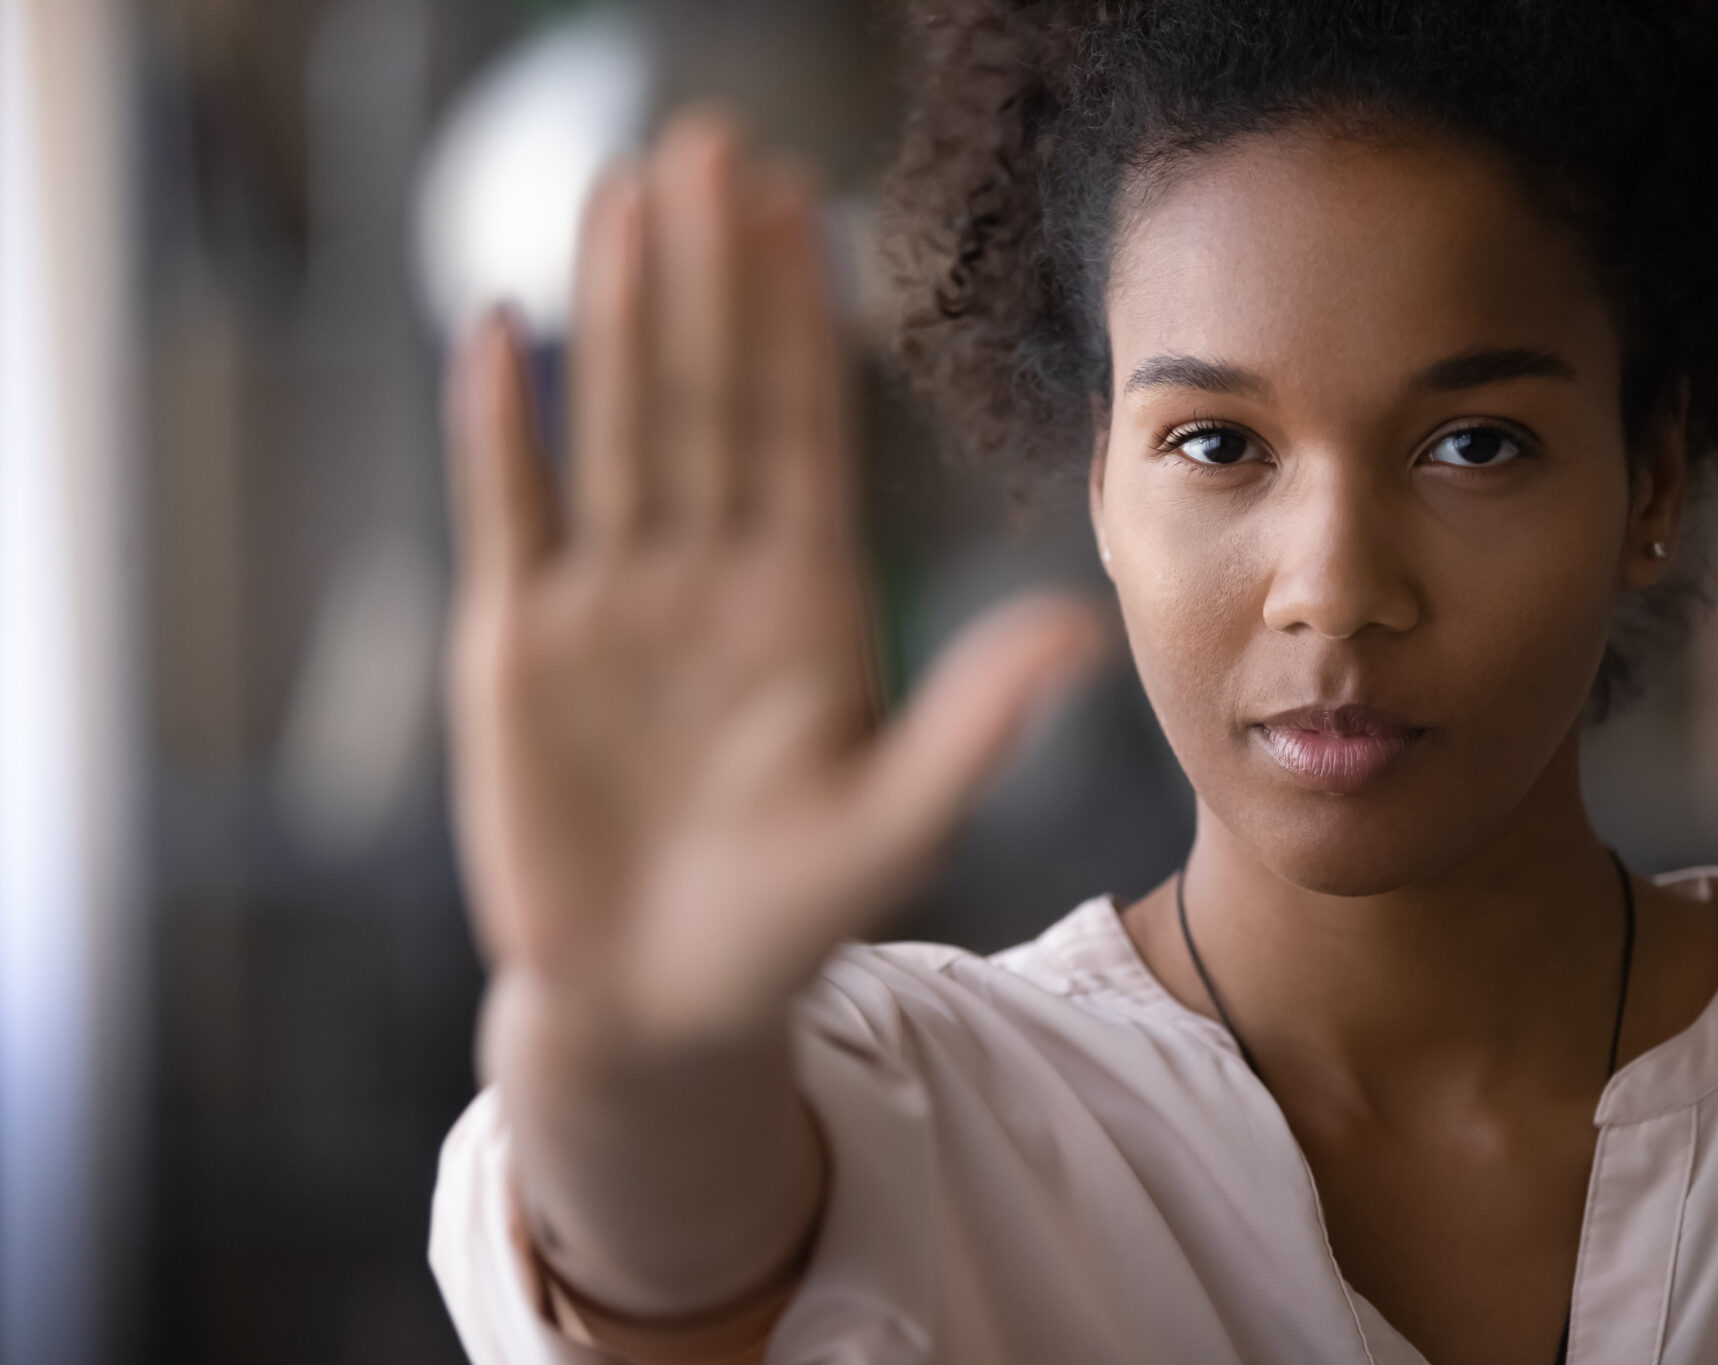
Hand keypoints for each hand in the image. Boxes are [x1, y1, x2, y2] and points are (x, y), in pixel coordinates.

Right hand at [444, 114, 1103, 1049]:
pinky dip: (501, 429)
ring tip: (619, 195)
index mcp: (805, 599)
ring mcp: (611, 602)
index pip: (798, 424)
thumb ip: (974, 722)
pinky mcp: (521, 647)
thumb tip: (1082, 629)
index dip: (793, 313)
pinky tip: (501, 332)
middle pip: (705, 394)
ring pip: (614, 427)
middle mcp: (709, 577)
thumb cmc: (784, 921)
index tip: (793, 198)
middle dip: (705, 271)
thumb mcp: (891, 821)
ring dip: (615, 313)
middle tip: (706, 140)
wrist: (657, 1001)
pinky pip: (510, 514)